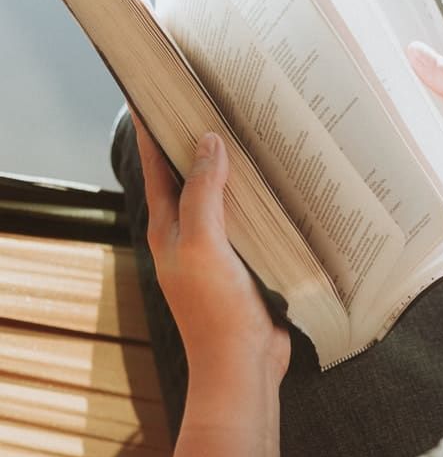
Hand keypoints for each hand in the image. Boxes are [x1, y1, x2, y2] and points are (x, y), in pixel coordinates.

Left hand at [132, 114, 290, 387]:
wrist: (242, 365)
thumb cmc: (215, 311)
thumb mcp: (203, 244)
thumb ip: (202, 193)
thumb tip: (207, 142)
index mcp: (167, 226)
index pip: (154, 164)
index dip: (151, 127)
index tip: (155, 91)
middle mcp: (188, 233)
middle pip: (188, 174)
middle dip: (195, 139)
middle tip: (211, 99)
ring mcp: (217, 247)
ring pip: (222, 195)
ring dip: (232, 167)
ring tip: (248, 130)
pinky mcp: (245, 260)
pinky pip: (249, 218)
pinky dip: (258, 196)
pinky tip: (277, 182)